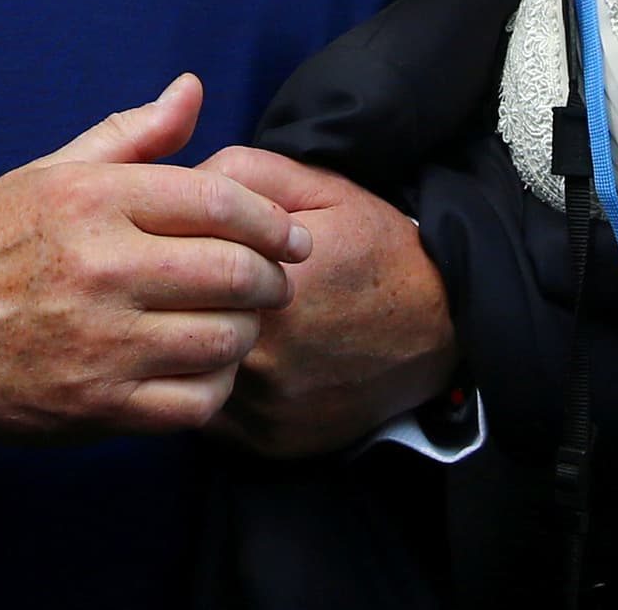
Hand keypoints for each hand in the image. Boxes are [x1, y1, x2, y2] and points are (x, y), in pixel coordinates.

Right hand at [0, 76, 306, 443]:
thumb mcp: (52, 172)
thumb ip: (132, 135)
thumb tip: (192, 89)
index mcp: (94, 199)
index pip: (220, 200)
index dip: (273, 220)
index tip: (291, 234)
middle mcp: (101, 266)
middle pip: (236, 272)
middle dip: (273, 279)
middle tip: (274, 283)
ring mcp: (102, 341)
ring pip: (225, 339)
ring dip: (247, 332)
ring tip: (237, 323)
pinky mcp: (98, 405)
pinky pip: (196, 402)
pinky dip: (217, 387)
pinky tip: (204, 369)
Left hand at [195, 147, 456, 457]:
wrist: (444, 326)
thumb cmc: (376, 247)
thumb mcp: (316, 187)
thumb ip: (239, 175)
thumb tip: (172, 183)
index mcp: (262, 288)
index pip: (172, 262)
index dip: (175, 244)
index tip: (189, 238)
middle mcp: (259, 358)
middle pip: (172, 322)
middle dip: (176, 298)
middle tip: (200, 282)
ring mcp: (263, 409)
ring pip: (185, 372)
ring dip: (188, 347)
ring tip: (215, 319)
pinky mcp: (268, 442)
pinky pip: (208, 415)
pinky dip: (210, 387)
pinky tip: (237, 358)